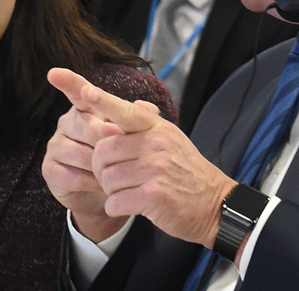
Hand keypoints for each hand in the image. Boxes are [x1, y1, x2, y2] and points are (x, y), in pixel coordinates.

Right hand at [43, 68, 130, 241]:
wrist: (106, 195)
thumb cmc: (120, 158)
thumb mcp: (131, 137)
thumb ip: (140, 119)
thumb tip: (150, 108)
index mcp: (84, 109)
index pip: (76, 92)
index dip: (68, 83)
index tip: (54, 73)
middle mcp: (66, 123)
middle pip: (88, 127)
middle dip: (109, 144)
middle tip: (127, 155)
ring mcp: (54, 146)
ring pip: (81, 153)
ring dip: (103, 167)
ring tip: (117, 174)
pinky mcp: (49, 170)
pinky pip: (73, 175)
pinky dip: (92, 182)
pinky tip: (102, 185)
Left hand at [79, 74, 236, 249]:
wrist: (216, 204)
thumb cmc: (186, 171)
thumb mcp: (170, 140)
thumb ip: (140, 127)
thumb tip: (105, 122)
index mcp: (157, 127)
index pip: (125, 110)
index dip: (101, 100)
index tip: (83, 90)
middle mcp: (156, 144)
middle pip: (103, 151)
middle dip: (101, 168)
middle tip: (116, 178)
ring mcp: (155, 170)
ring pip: (106, 178)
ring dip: (110, 191)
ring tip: (128, 192)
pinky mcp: (153, 196)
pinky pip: (114, 201)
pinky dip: (115, 207)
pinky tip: (129, 206)